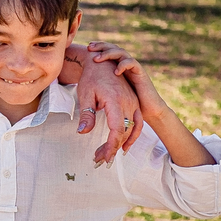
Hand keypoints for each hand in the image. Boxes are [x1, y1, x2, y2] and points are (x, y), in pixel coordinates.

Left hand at [76, 44, 143, 163]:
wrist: (103, 62)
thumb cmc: (92, 78)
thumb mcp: (85, 94)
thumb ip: (87, 114)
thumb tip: (83, 132)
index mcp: (115, 101)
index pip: (117, 130)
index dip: (110, 146)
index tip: (102, 158)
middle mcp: (128, 103)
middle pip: (124, 132)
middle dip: (113, 148)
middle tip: (99, 159)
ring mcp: (133, 102)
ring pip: (133, 129)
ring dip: (123, 144)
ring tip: (110, 154)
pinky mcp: (134, 102)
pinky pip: (138, 123)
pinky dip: (132, 135)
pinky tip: (123, 144)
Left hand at [89, 41, 169, 121]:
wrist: (147, 110)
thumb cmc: (126, 105)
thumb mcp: (107, 98)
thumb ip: (97, 97)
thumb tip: (81, 116)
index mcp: (115, 68)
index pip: (107, 52)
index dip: (98, 48)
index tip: (86, 49)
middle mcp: (124, 66)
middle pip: (113, 49)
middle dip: (101, 46)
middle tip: (89, 48)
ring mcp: (133, 69)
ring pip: (122, 53)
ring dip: (109, 53)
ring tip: (97, 58)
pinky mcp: (140, 74)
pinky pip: (133, 63)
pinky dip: (123, 64)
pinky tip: (115, 71)